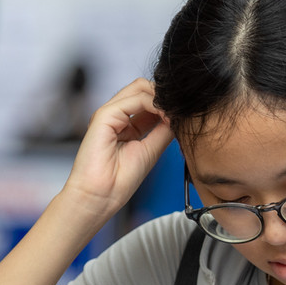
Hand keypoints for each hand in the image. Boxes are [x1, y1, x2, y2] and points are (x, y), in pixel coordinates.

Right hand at [61, 78, 172, 220]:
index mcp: (127, 124)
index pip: (150, 100)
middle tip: (181, 112)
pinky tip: (165, 117)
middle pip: (144, 87)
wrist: (100, 197)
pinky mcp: (104, 115)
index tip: (185, 115)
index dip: (168, 104)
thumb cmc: (119, 182)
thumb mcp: (151, 150)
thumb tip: (179, 116)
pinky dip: (155, 104)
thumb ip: (163, 130)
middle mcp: (117, 116)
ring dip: (162, 99)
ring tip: (174, 115)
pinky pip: (134, 99)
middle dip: (165, 96)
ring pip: (140, 87)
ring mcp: (110, 113)